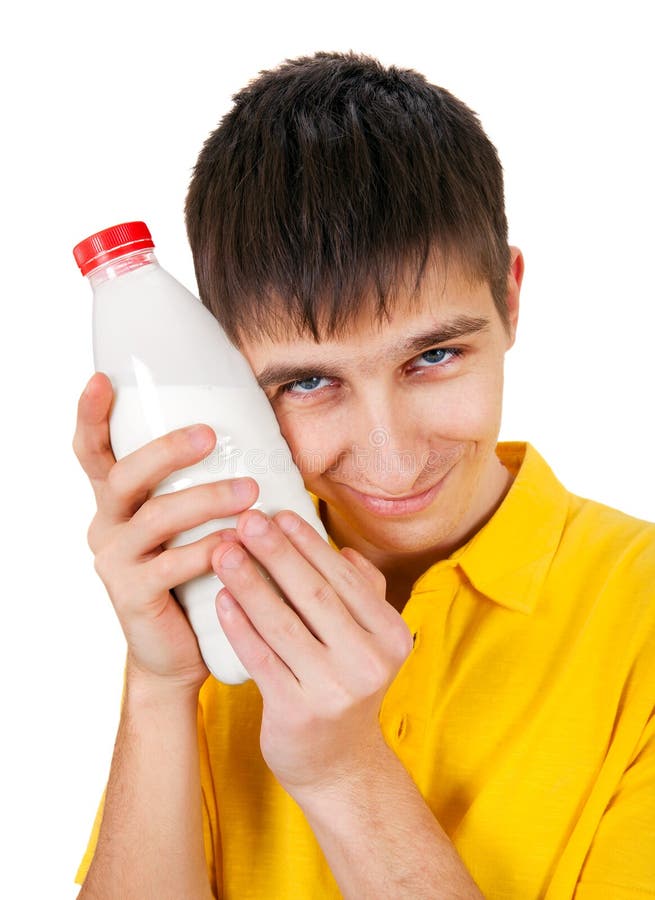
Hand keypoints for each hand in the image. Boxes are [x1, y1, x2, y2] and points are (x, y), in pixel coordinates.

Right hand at [72, 372, 258, 692]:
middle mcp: (107, 525)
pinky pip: (171, 565)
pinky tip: (236, 544)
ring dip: (206, 500)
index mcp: (117, 502)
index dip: (91, 415)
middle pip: (125, 475)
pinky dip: (207, 550)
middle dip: (166, 451)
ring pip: (155, 518)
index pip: (92, 452)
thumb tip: (249, 434)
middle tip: (210, 434)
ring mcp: (114, 561)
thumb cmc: (194, 575)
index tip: (102, 378)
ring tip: (250, 492)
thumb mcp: (188, 525)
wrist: (180, 650)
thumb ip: (198, 486)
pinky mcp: (132, 595)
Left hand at [211, 508, 412, 795]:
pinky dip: (239, 626)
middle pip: (314, 594)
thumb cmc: (344, 685)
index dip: (308, 542)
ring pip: (283, 623)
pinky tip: (220, 599)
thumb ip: (361, 593)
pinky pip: (262, 659)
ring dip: (250, 582)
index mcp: (390, 634)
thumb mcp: (368, 641)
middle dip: (276, 552)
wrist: (338, 765)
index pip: (344, 577)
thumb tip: (342, 548)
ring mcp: (335, 690)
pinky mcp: (298, 713)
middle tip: (246, 518)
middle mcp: (369, 661)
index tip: (277, 512)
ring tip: (223, 550)